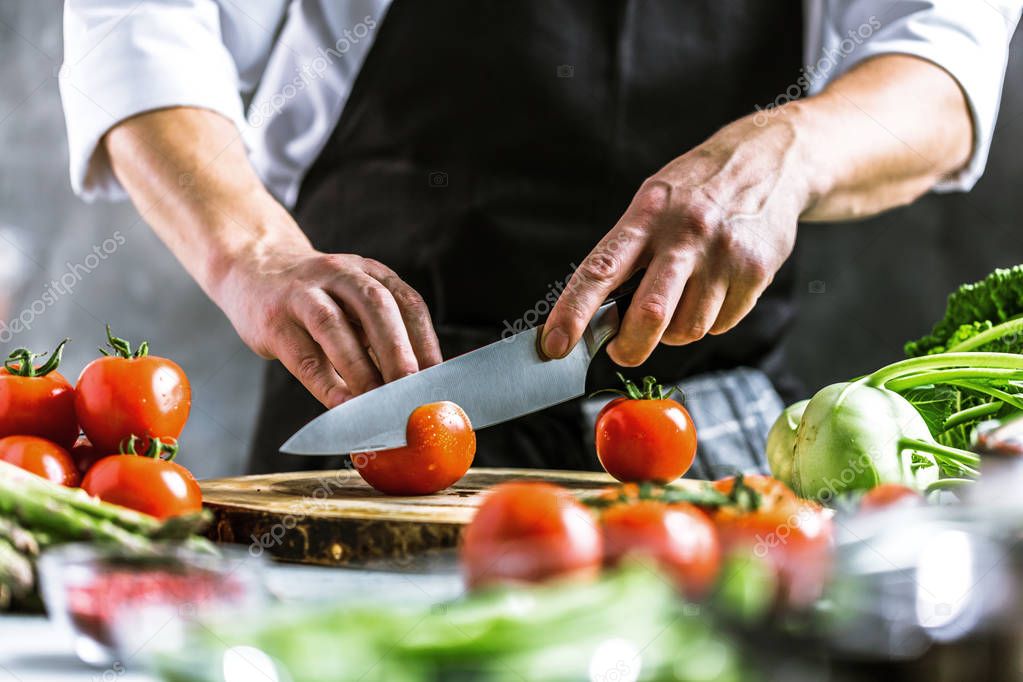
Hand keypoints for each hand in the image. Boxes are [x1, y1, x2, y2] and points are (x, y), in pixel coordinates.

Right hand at [215, 244, 441, 406]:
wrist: (253, 268)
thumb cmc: (317, 300)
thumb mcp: (354, 303)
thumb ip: (381, 337)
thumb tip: (415, 390)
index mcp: (370, 273)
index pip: (407, 303)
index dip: (426, 342)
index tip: (438, 380)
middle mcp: (340, 275)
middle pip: (375, 307)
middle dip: (397, 350)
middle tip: (411, 390)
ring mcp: (302, 293)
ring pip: (333, 326)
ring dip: (360, 368)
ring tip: (377, 404)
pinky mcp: (274, 320)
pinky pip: (303, 355)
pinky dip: (325, 384)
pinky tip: (342, 406)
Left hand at [542, 112, 811, 365]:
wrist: (769, 161)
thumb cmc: (696, 190)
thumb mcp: (652, 203)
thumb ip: (627, 254)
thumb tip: (596, 317)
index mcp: (646, 215)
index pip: (600, 270)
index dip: (573, 313)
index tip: (554, 345)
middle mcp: (684, 234)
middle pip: (649, 314)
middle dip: (629, 347)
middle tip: (622, 351)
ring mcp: (722, 254)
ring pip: (688, 329)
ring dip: (675, 332)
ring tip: (681, 300)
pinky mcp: (755, 271)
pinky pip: (721, 325)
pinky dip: (710, 321)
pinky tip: (714, 290)